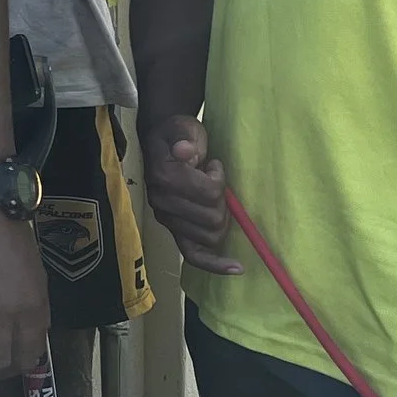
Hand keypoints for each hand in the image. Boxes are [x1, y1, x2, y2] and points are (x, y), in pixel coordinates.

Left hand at [0, 198, 48, 386]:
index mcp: (1, 312)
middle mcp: (27, 312)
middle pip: (24, 358)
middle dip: (4, 371)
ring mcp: (40, 300)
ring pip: (38, 344)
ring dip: (20, 356)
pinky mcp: (45, 288)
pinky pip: (44, 326)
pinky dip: (30, 339)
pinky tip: (12, 333)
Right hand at [141, 115, 241, 274]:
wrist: (161, 142)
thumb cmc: (177, 134)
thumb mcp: (183, 128)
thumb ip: (183, 138)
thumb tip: (184, 150)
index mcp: (164, 177)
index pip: (208, 193)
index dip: (218, 180)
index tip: (213, 165)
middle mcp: (161, 202)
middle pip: (212, 219)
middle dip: (222, 202)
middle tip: (214, 182)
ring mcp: (166, 219)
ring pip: (210, 236)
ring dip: (220, 219)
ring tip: (212, 199)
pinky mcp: (174, 230)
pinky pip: (192, 255)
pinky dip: (214, 264)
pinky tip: (235, 268)